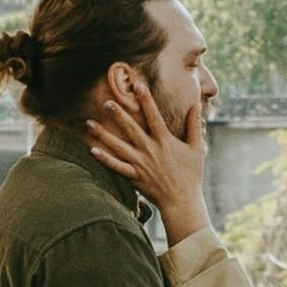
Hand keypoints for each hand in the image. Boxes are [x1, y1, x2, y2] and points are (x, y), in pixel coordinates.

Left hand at [85, 71, 211, 243]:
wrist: (182, 201)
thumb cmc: (191, 175)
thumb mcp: (196, 149)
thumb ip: (194, 126)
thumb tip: (196, 105)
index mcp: (165, 141)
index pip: (154, 116)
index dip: (146, 100)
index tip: (138, 86)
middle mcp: (150, 150)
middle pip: (131, 128)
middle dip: (118, 114)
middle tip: (107, 102)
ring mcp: (140, 163)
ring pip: (118, 146)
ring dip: (103, 134)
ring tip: (89, 123)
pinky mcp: (133, 176)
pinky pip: (116, 166)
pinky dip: (104, 159)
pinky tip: (92, 149)